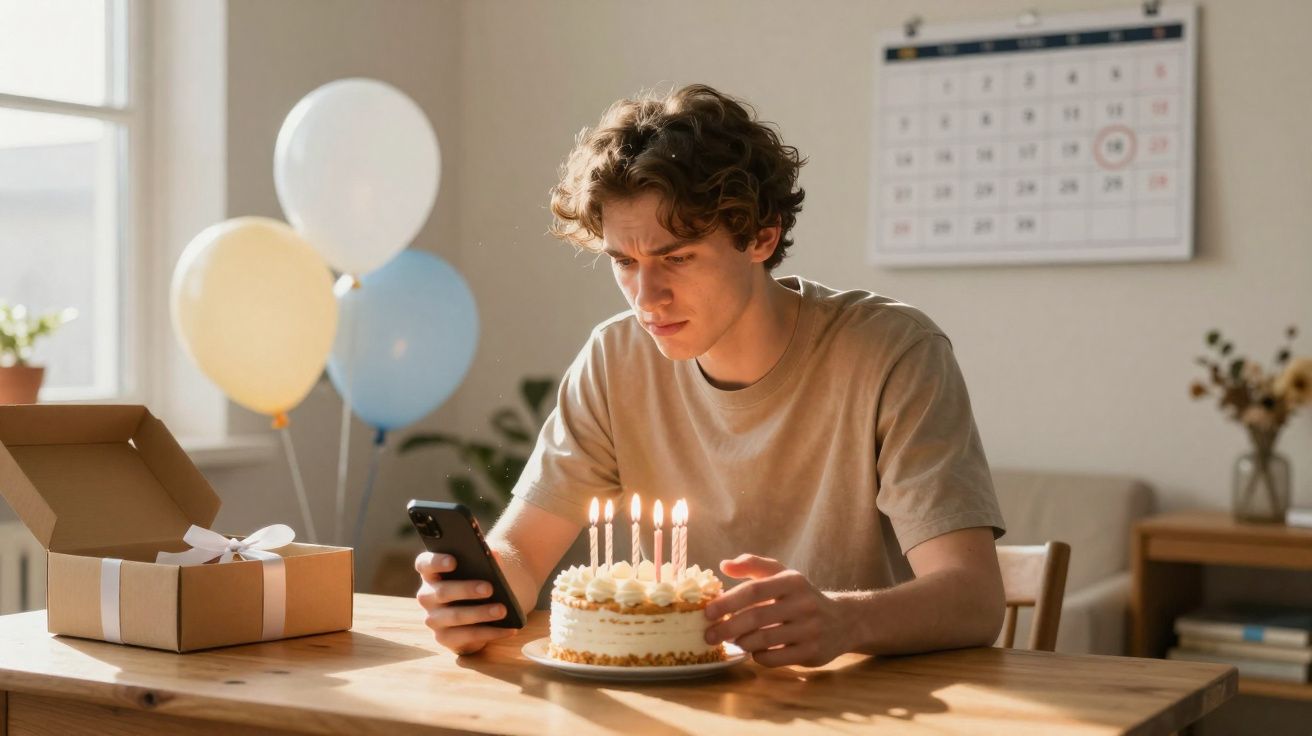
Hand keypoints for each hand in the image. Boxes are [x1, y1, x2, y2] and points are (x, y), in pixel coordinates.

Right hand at [415, 551, 518, 655]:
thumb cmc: (475, 584)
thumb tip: (494, 554)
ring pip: (455, 616)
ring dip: (481, 613)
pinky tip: (508, 629)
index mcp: (431, 574)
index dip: (436, 562)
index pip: (424, 564)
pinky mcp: (444, 638)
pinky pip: (467, 636)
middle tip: (489, 588)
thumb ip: (485, 561)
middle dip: (466, 589)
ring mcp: (433, 619)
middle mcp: (427, 596)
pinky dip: (491, 632)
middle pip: (442, 591)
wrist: (477, 614)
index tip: (454, 561)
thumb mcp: (479, 571)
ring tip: (502, 610)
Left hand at [703, 554, 845, 667]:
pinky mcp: (812, 652)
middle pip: (756, 617)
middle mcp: (804, 603)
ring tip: (731, 641)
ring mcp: (810, 629)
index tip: (707, 612)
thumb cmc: (801, 596)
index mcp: (792, 581)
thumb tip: (723, 565)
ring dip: (741, 642)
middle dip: (727, 628)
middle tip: (709, 635)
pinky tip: (754, 651)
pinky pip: (775, 658)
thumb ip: (753, 565)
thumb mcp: (782, 574)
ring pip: (764, 640)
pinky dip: (758, 656)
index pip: (754, 590)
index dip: (727, 602)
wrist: (842, 620)